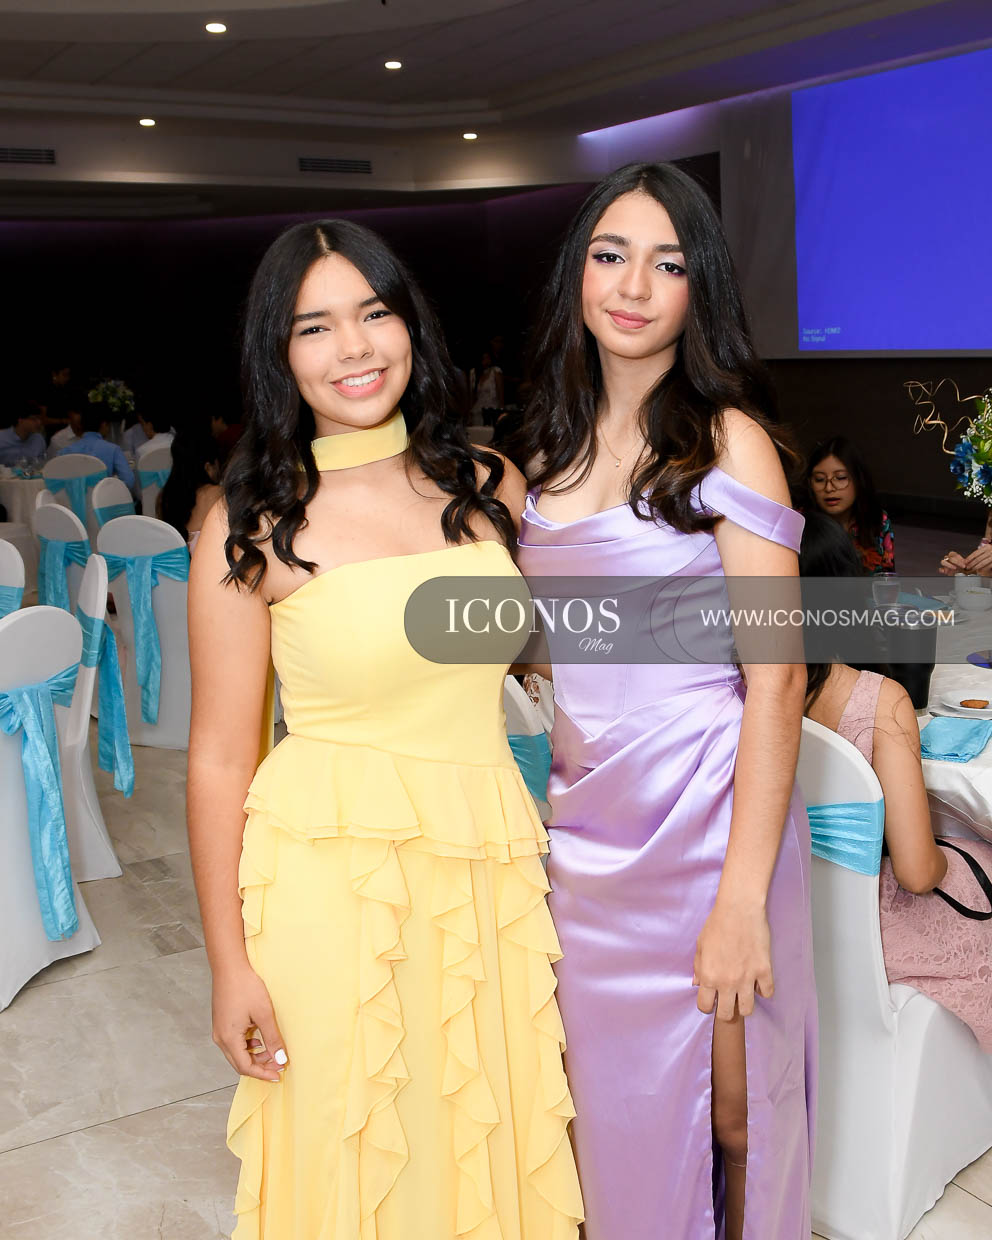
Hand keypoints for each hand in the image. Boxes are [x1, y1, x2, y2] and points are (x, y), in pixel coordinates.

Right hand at [212, 961, 288, 1081]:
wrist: (229, 966)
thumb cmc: (246, 987)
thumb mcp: (264, 1014)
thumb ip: (272, 1038)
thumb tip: (280, 1059)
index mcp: (228, 1039)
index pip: (245, 1067)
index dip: (263, 1073)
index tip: (279, 1075)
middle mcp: (220, 1038)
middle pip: (239, 1063)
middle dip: (260, 1067)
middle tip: (278, 1065)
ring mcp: (219, 1030)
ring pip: (237, 1053)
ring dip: (254, 1056)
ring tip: (273, 1052)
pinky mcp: (221, 1022)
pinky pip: (234, 1042)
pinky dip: (248, 1046)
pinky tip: (259, 1040)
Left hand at [693, 897, 772, 1020]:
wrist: (739, 909)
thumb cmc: (717, 924)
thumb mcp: (700, 946)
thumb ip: (698, 968)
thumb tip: (697, 984)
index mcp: (708, 976)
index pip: (704, 1006)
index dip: (706, 1005)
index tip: (710, 1000)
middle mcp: (727, 982)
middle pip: (726, 1014)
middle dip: (725, 1010)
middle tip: (727, 1000)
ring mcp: (747, 978)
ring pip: (747, 1010)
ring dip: (744, 1005)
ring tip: (742, 993)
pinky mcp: (764, 971)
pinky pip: (767, 993)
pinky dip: (763, 990)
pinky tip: (758, 981)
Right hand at [939, 551, 967, 574]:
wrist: (962, 574)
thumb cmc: (964, 569)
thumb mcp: (966, 565)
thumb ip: (965, 563)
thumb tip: (966, 562)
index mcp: (954, 556)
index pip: (954, 554)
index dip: (959, 558)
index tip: (964, 563)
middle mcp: (949, 559)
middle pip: (949, 557)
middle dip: (957, 562)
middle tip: (962, 566)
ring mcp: (945, 565)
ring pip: (943, 562)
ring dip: (949, 565)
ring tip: (955, 568)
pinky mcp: (944, 570)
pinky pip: (940, 569)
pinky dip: (942, 570)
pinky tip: (945, 571)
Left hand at [963, 544, 991, 575]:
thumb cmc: (991, 554)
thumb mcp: (987, 551)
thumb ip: (980, 554)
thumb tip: (969, 560)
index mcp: (986, 547)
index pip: (975, 553)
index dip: (969, 558)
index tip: (965, 562)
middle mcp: (990, 551)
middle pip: (978, 558)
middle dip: (971, 564)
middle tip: (967, 567)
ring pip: (982, 563)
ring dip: (975, 567)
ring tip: (972, 569)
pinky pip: (987, 566)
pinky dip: (983, 569)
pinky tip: (980, 571)